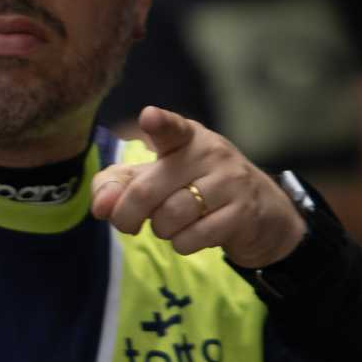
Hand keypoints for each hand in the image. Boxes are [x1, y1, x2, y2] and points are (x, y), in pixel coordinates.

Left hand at [88, 106, 305, 266]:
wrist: (261, 212)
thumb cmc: (196, 188)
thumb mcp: (158, 177)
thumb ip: (119, 185)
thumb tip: (100, 206)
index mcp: (186, 137)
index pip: (171, 128)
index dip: (159, 123)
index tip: (149, 117)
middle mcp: (209, 153)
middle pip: (147, 190)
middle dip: (126, 215)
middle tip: (127, 225)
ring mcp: (230, 182)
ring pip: (169, 217)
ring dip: (161, 230)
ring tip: (172, 223)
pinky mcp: (241, 213)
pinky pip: (192, 238)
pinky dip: (182, 244)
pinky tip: (193, 234)